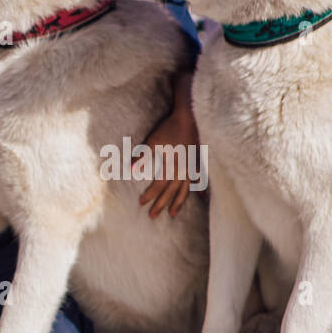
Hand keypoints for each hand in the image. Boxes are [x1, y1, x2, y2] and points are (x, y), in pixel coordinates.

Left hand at [138, 70, 199, 218]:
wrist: (190, 116)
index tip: (141, 203)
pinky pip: (200, 180)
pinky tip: (201, 199)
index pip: (159, 186)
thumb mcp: (153, 141)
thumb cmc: (169, 127)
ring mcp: (193, 167)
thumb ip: (142, 156)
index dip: (150, 195)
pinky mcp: (198, 162)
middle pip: (172, 191)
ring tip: (173, 214)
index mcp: (172, 165)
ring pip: (186, 189)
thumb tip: (130, 170)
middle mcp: (184, 169)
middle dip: (162, 204)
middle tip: (153, 216)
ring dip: (179, 202)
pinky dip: (200, 190)